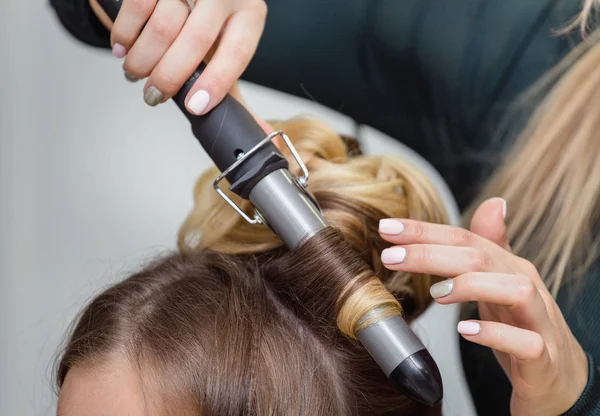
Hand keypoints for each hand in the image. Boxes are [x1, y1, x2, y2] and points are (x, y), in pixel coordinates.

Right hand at [90, 0, 266, 114]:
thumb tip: (261, 136)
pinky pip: (138, 6)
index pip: (237, 51)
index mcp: (248, 14)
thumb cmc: (207, 23)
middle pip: (197, 39)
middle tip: (155, 95)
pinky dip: (125, 33)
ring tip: (136, 72)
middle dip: (170, 76)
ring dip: (144, 58)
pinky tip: (123, 48)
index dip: (216, 82)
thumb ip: (235, 94)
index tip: (196, 106)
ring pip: (164, 24)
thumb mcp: (226, 53)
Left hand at [378, 198, 588, 415]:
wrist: (563, 378)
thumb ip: (493, 246)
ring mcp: (539, 322)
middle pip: (482, 258)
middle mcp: (527, 287)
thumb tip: (494, 203)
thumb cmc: (525, 326)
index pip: (465, 239)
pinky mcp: (543, 359)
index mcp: (510, 268)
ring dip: (471, 286)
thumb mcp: (503, 283)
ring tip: (436, 293)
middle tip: (391, 256)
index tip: (387, 229)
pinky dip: (495, 334)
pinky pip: (527, 343)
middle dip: (432, 253)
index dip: (425, 232)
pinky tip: (466, 330)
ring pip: (517, 290)